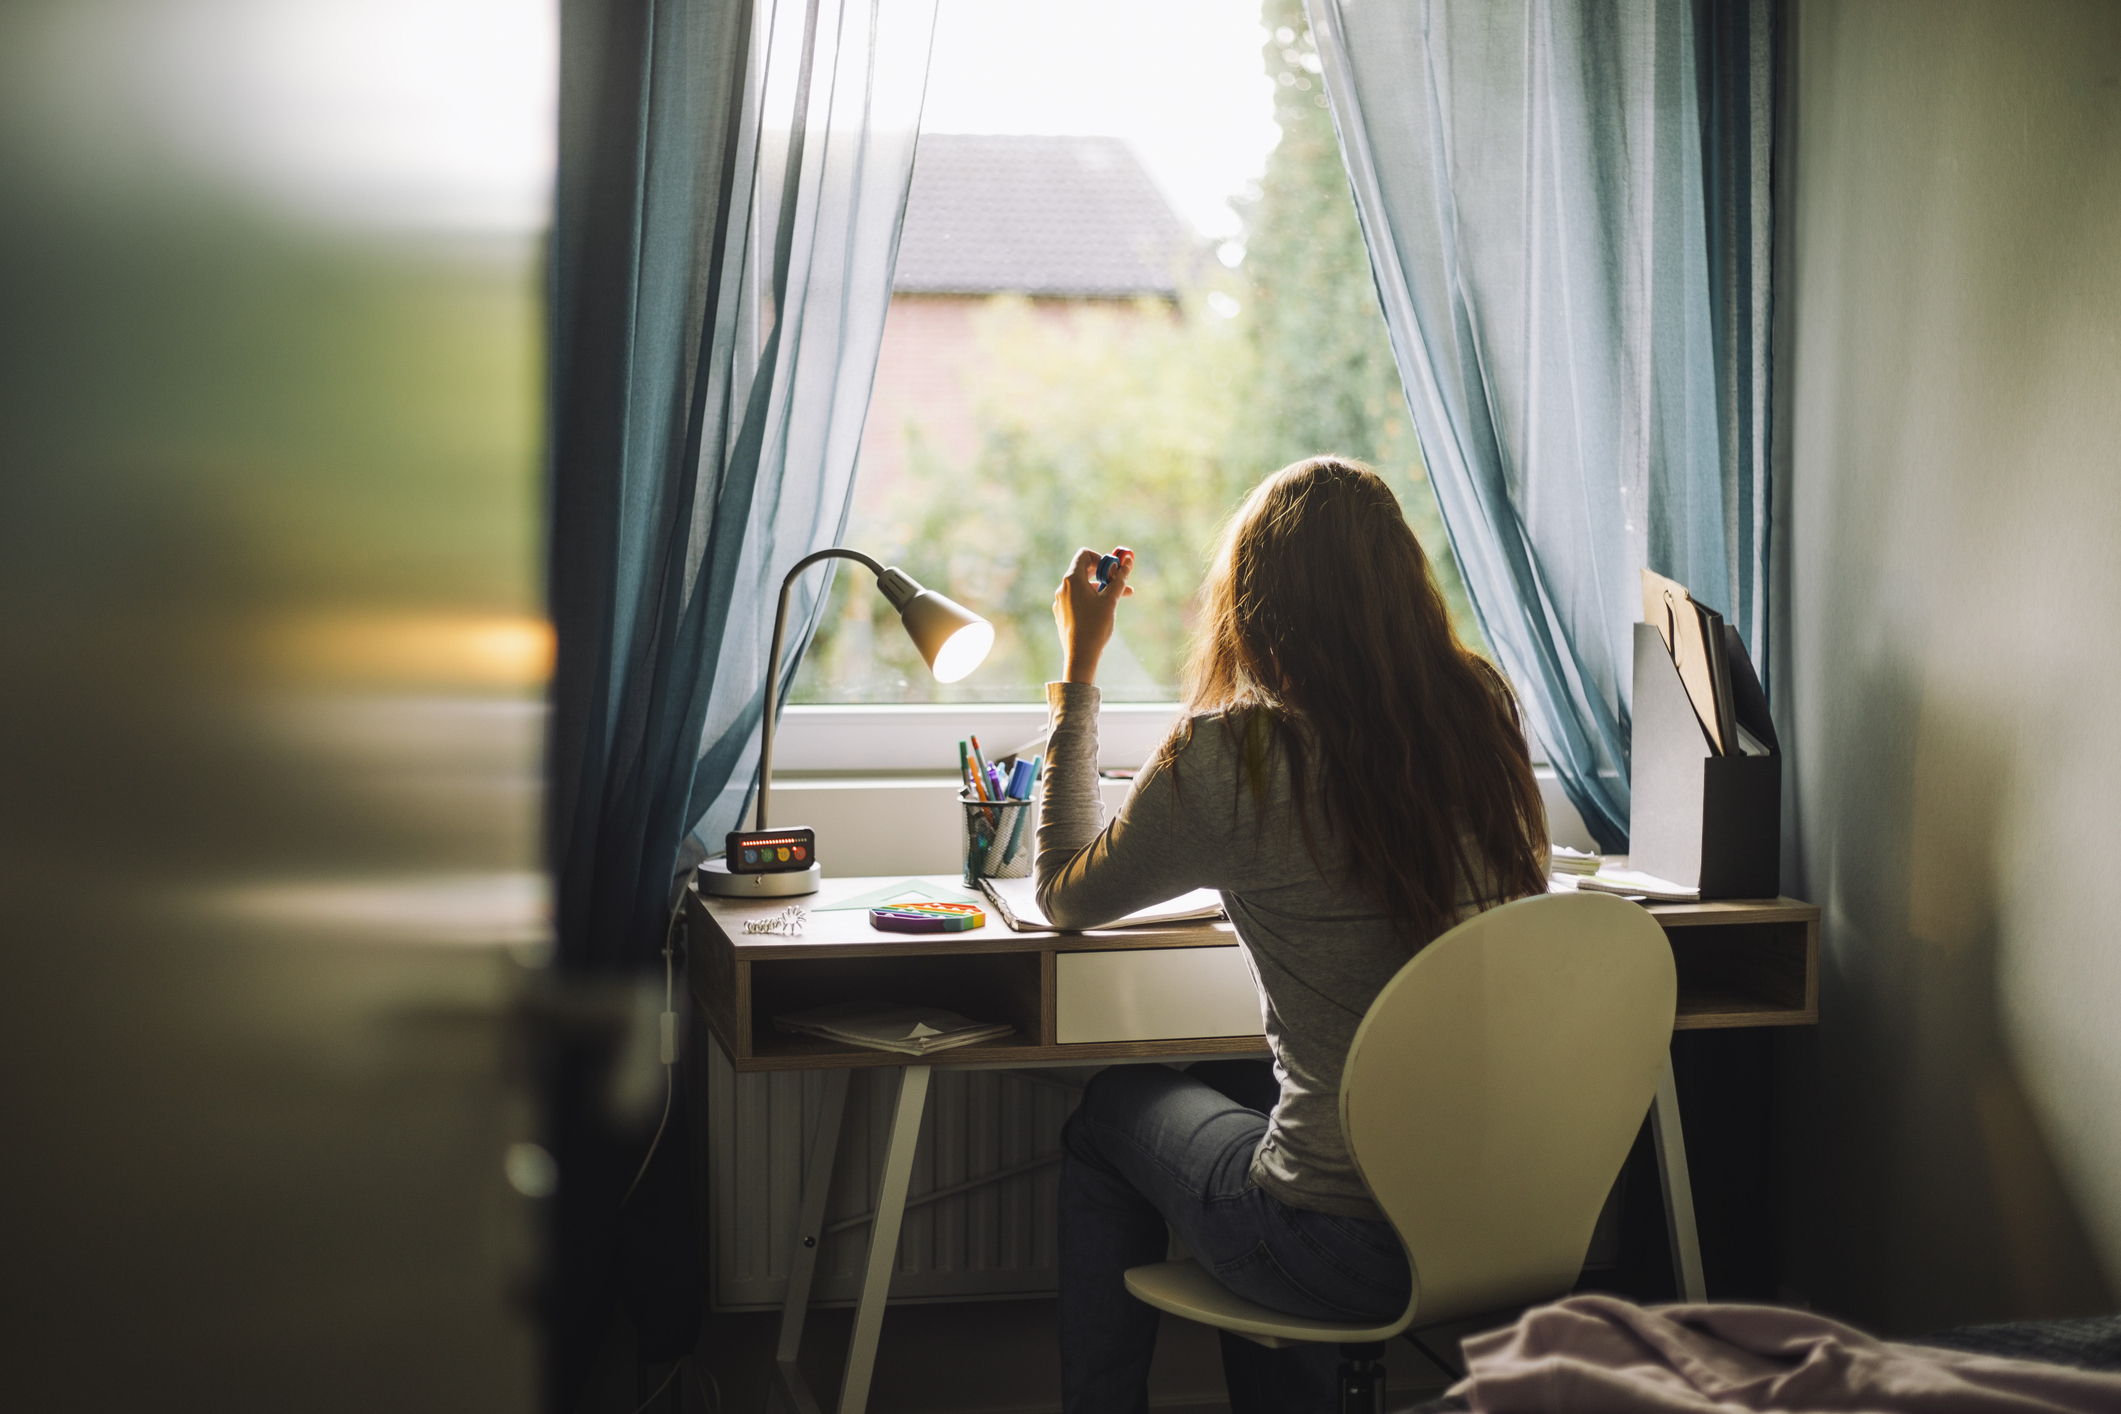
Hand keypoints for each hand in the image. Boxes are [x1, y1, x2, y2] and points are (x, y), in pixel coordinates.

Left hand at [1052, 546, 1133, 684]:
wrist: (1080, 655)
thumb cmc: (1095, 626)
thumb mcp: (1111, 600)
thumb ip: (1119, 579)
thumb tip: (1128, 561)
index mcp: (1072, 580)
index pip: (1084, 555)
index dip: (1102, 559)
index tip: (1114, 571)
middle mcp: (1063, 588)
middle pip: (1084, 570)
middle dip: (1104, 574)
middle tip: (1119, 582)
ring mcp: (1061, 602)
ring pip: (1083, 587)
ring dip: (1101, 588)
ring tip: (1120, 597)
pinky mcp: (1063, 614)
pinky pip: (1078, 600)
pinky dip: (1092, 599)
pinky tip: (1104, 611)